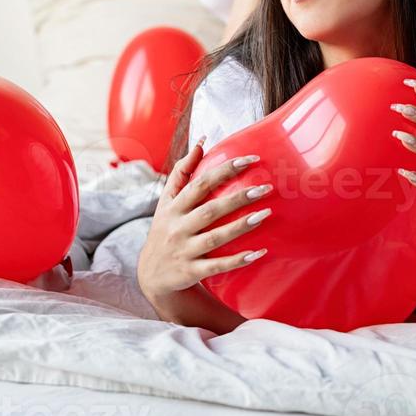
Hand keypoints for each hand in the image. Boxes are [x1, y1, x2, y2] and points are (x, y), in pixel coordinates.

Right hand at [137, 137, 273, 306]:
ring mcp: (184, 251)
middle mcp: (177, 227)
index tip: (250, 159)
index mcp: (173, 207)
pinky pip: (217, 266)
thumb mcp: (167, 201)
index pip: (200, 183)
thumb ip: (183, 170)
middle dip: (238, 198)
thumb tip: (202, 141)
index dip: (225, 170)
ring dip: (241, 226)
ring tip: (265, 214)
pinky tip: (259, 252)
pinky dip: (237, 260)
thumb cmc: (165, 228)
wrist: (151, 275)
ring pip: (215, 238)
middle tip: (265, 188)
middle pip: (210, 210)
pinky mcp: (191, 272)